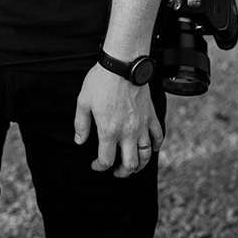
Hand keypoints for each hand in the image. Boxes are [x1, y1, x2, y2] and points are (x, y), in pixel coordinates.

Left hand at [73, 64, 162, 178]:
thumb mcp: (83, 101)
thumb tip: (79, 141)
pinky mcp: (151, 116)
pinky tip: (150, 148)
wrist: (123, 64)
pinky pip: (158, 136)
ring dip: (140, 165)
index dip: (99, 167)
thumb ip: (81, 124)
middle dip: (122, 172)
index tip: (95, 165)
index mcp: (109, 131)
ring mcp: (142, 125)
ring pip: (146, 155)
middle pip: (130, 164)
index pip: (106, 160)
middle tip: (116, 171)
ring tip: (132, 165)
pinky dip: (156, 146)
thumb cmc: (101, 81)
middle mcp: (128, 133)